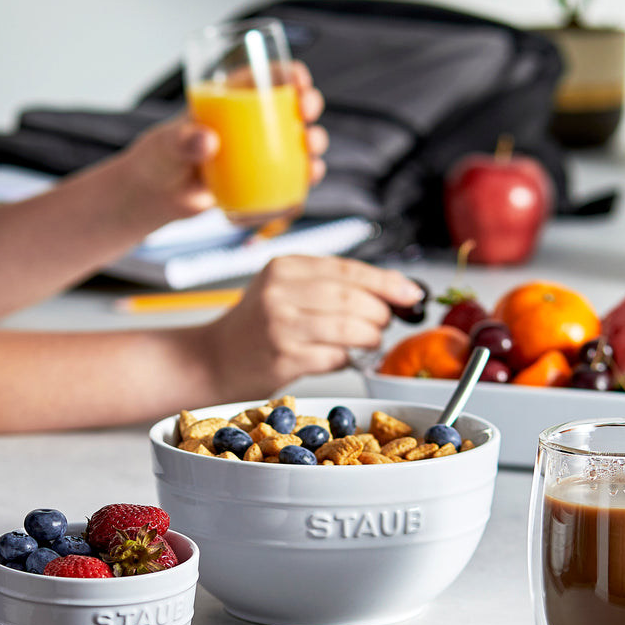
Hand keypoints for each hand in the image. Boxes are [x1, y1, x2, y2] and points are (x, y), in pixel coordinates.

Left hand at [115, 61, 327, 228]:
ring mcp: (260, 152)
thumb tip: (207, 141)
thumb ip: (183, 141)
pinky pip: (292, 177)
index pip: (265, 75)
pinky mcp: (262, 180)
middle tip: (306, 113)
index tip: (298, 79)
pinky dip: (304, 179)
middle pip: (292, 105)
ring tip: (311, 151)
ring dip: (314, 143)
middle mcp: (252, 123)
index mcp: (231, 99)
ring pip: (299, 142)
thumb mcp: (166, 144)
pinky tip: (307, 179)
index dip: (288, 72)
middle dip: (310, 104)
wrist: (160, 196)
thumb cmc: (160, 158)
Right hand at [201, 255, 425, 398]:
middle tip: (384, 323)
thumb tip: (394, 291)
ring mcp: (281, 326)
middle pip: (353, 299)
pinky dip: (348, 358)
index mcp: (284, 266)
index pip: (349, 269)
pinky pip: (335, 357)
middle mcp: (280, 292)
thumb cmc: (257, 325)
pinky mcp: (283, 358)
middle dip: (380, 313)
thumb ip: (331, 285)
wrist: (212, 358)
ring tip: (368, 340)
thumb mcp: (285, 289)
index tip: (412, 294)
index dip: (387, 282)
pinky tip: (343, 356)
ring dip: (369, 337)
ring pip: (348, 328)